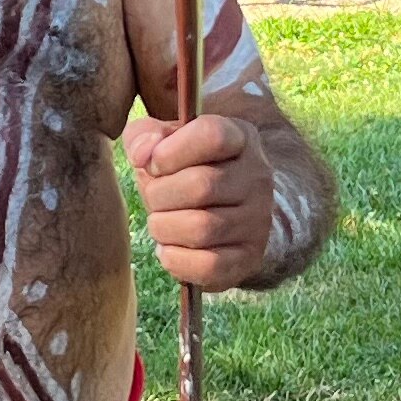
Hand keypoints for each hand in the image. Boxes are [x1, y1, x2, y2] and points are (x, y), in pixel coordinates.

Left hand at [129, 111, 275, 289]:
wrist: (227, 211)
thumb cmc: (187, 170)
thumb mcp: (164, 142)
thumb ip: (144, 136)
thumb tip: (142, 156)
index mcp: (240, 138)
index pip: (211, 135)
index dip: (170, 152)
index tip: (152, 164)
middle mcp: (257, 177)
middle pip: (201, 185)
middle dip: (160, 195)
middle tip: (154, 199)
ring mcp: (258, 219)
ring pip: (201, 228)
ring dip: (164, 228)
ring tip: (160, 223)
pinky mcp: (250, 256)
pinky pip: (209, 265)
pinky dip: (176, 260)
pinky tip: (169, 249)